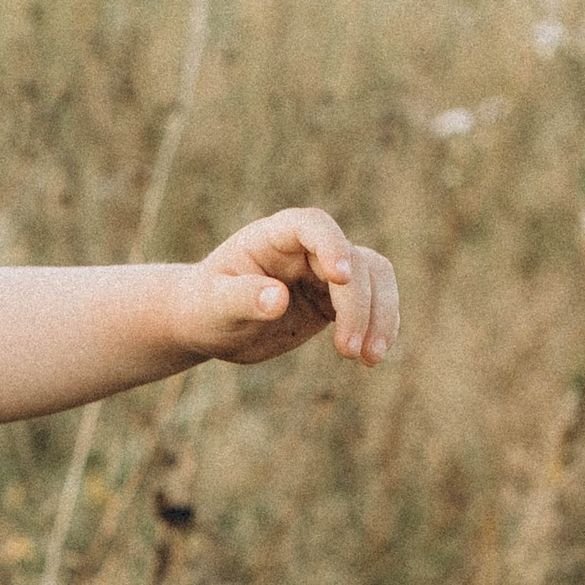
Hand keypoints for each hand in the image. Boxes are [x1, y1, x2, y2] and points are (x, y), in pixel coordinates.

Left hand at [176, 208, 398, 369]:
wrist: (209, 325)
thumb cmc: (204, 308)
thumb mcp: (213, 307)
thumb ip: (242, 298)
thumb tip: (277, 299)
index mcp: (273, 237)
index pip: (313, 225)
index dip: (332, 245)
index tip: (341, 278)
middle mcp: (306, 249)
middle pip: (354, 260)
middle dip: (359, 304)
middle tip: (348, 351)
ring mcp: (325, 273)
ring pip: (374, 278)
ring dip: (380, 315)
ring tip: (369, 359)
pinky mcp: (334, 300)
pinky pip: (372, 304)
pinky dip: (379, 326)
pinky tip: (372, 356)